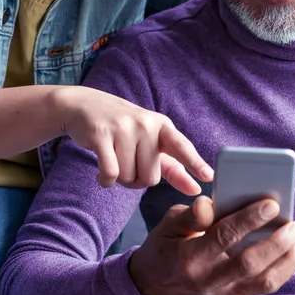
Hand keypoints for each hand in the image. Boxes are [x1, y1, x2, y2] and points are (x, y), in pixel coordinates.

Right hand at [51, 85, 212, 194]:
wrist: (84, 106)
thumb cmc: (124, 129)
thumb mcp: (151, 142)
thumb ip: (173, 168)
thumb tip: (196, 189)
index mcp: (163, 126)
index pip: (182, 146)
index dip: (195, 163)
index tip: (209, 176)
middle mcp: (146, 124)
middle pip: (150, 178)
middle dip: (137, 180)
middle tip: (127, 164)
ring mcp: (123, 128)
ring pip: (128, 177)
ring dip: (119, 178)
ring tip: (114, 159)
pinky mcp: (101, 134)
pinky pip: (110, 173)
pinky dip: (105, 180)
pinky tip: (100, 174)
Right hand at [128, 196, 294, 294]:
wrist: (155, 286)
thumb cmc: (166, 246)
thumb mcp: (168, 225)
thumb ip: (191, 214)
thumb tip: (210, 203)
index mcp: (189, 257)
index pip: (223, 237)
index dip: (249, 220)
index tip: (271, 204)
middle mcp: (207, 280)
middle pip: (249, 263)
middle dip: (277, 242)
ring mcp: (222, 294)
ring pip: (263, 281)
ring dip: (288, 259)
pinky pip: (264, 287)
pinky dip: (284, 269)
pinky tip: (294, 251)